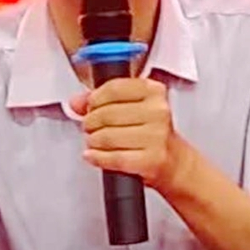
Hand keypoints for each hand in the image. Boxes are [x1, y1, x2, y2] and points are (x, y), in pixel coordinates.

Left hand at [70, 77, 178, 191]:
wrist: (173, 161)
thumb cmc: (150, 132)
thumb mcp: (130, 107)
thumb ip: (101, 100)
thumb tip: (75, 102)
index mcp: (154, 91)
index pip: (114, 88)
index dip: (94, 99)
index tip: (90, 106)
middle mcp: (158, 111)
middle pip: (107, 114)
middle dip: (90, 122)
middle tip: (90, 127)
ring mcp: (156, 136)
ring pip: (107, 136)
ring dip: (93, 141)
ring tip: (94, 141)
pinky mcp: (151, 159)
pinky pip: (113, 158)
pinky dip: (98, 157)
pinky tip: (94, 155)